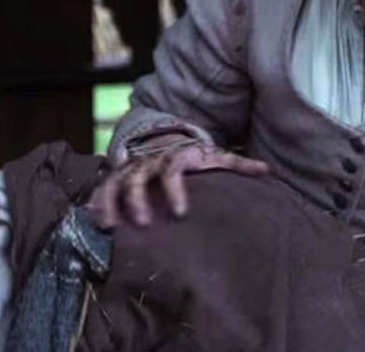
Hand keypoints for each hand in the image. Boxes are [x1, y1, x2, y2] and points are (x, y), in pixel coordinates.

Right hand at [89, 141, 268, 227]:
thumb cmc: (194, 153)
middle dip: (138, 200)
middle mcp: (149, 161)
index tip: (180, 212)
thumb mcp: (216, 155)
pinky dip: (96, 203)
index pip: (172, 170)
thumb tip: (268, 171)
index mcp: (174, 157)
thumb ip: (239, 164)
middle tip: (143, 223)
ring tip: (109, 226)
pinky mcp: (116, 177)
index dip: (175, 190)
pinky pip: (101, 189)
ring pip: (115, 183)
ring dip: (111, 203)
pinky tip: (96, 222)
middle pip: (138, 178)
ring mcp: (130, 169)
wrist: (167, 138)